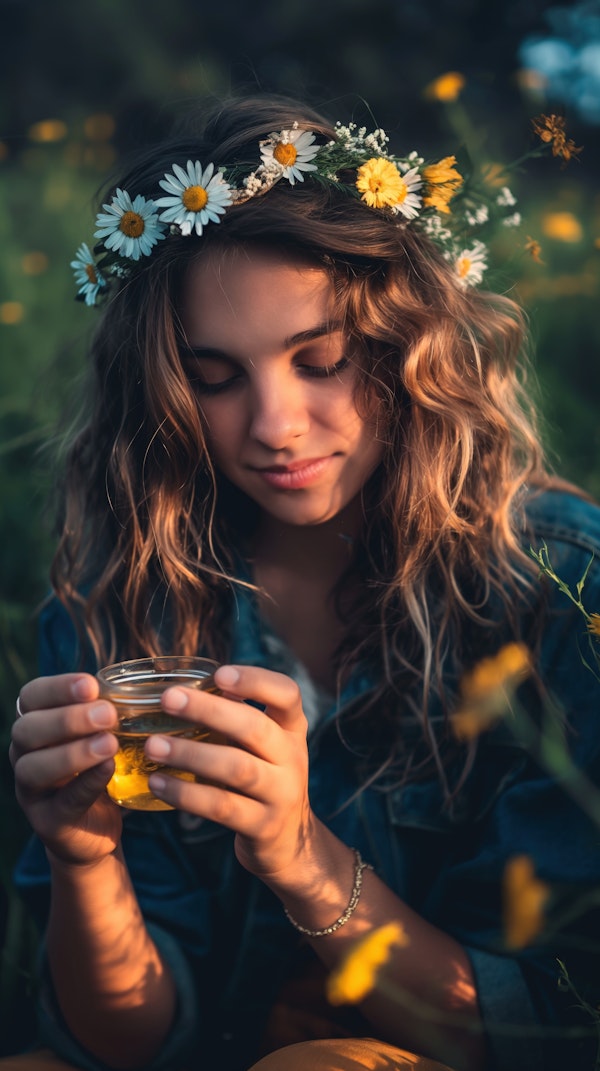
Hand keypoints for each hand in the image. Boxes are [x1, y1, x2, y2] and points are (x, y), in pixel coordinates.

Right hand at [10, 674, 121, 866]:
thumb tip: (148, 682)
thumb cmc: (99, 768)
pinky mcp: (47, 821)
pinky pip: (62, 801)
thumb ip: (109, 711)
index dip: (57, 688)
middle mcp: (23, 754)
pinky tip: (109, 769)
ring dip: (73, 753)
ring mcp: (31, 790)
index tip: (91, 684)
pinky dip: (87, 783)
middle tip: (107, 714)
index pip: (31, 697)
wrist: (94, 830)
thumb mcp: (100, 735)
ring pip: (34, 768)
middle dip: (67, 719)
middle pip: (27, 730)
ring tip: (109, 743)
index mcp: (35, 725)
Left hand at [146, 665, 312, 877]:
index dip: (256, 680)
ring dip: (191, 753)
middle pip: (254, 727)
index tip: (219, 673)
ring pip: (236, 768)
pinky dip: (186, 794)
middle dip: (210, 711)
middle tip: (169, 698)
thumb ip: (234, 717)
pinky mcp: (263, 825)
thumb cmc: (260, 777)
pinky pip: (221, 807)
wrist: (286, 841)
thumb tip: (179, 687)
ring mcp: (282, 793)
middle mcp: (293, 757)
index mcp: (291, 728)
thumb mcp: (261, 745)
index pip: (287, 693)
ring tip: (153, 745)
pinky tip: (158, 783)